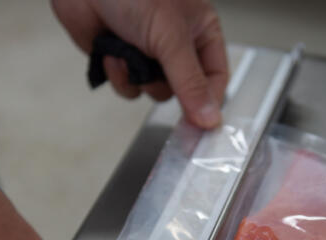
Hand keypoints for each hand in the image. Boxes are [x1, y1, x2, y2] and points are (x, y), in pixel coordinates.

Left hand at [52, 0, 228, 128]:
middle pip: (181, 90)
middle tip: (153, 73)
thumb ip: (190, 82)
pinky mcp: (120, 59)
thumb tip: (209, 119)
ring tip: (127, 51)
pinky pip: (127, 87)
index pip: (215, 77)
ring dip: (136, 78)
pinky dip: (117, 74)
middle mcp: (176, 44)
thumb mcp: (171, 38)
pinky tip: (110, 52)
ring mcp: (146, 52)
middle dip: (163, 83)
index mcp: (200, 30)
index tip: (199, 124)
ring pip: (151, 91)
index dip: (207, 101)